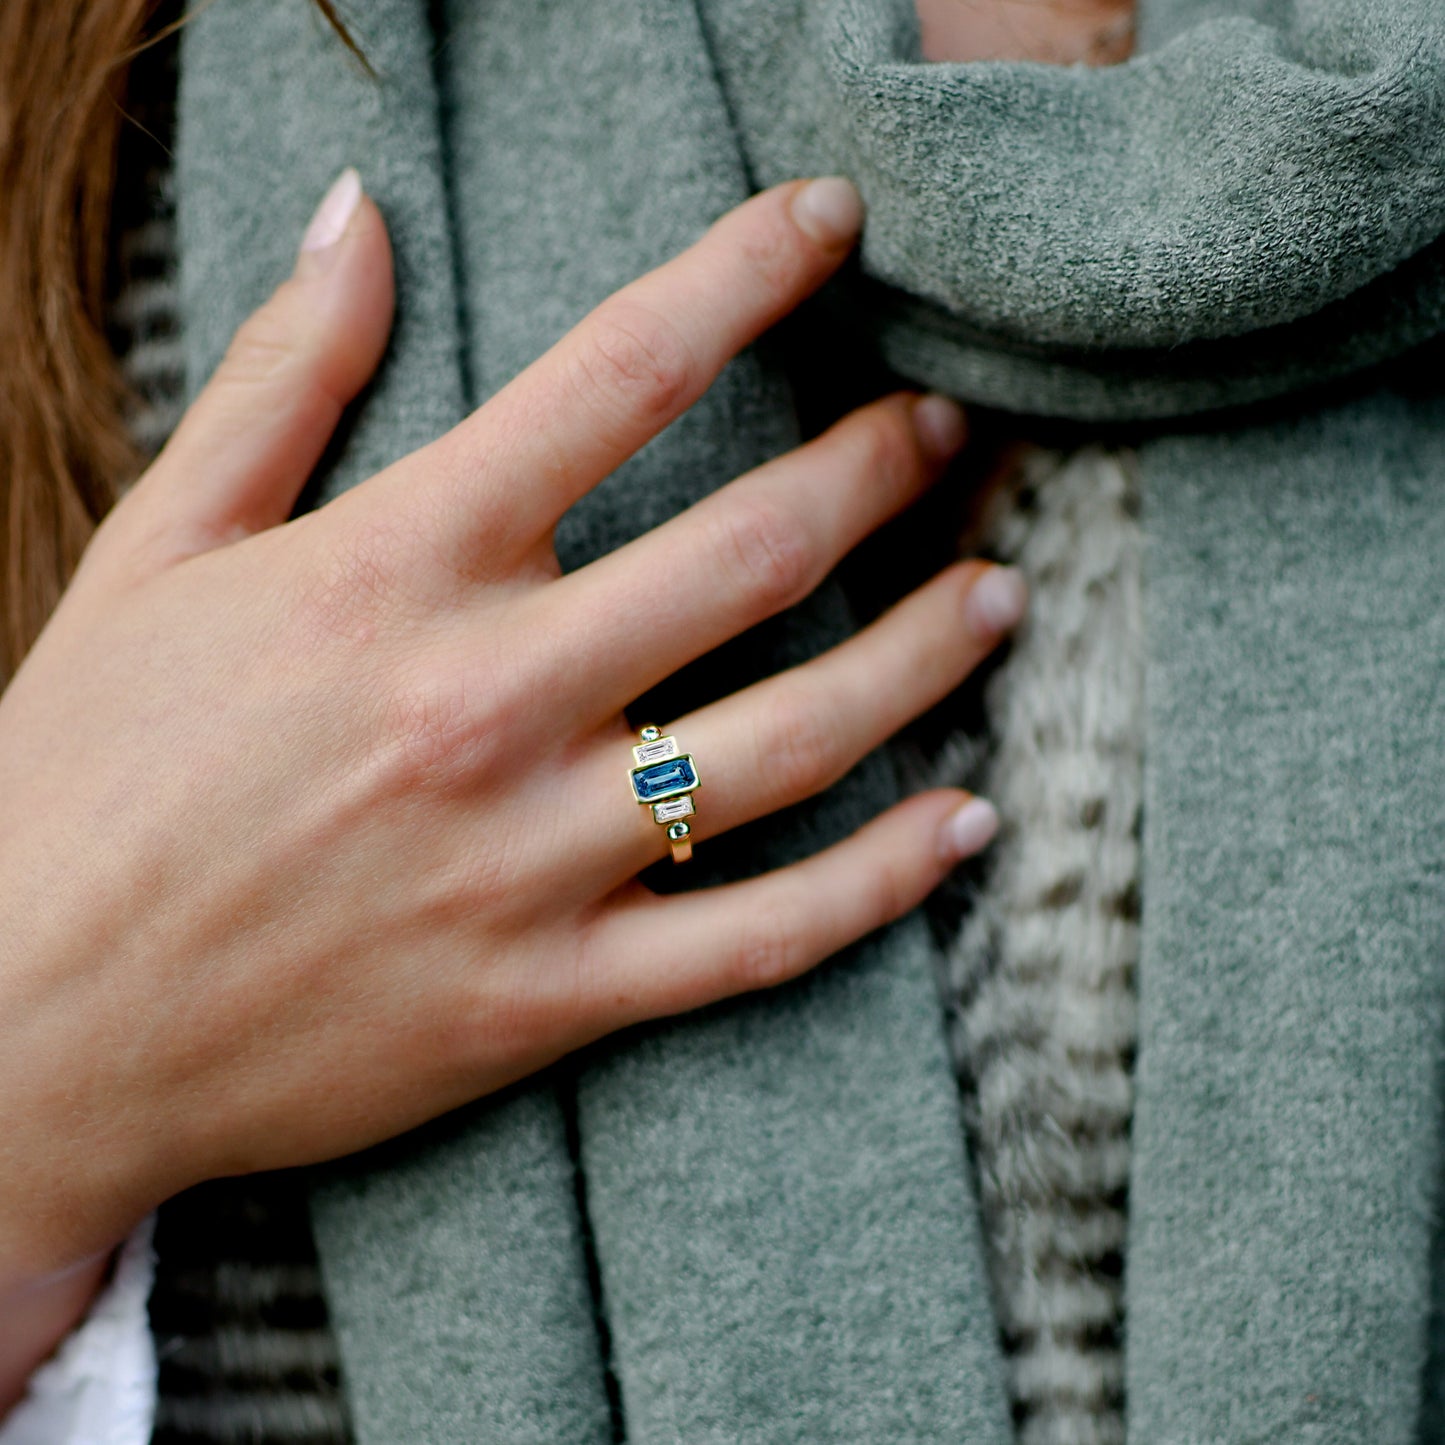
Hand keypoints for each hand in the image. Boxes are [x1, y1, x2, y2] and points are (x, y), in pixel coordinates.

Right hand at [0, 174, 1023, 1303]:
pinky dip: (882, 883)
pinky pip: (761, 939)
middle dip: (876, 466)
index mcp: (392, 570)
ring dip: (923, 655)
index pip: (616, 373)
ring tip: (1001, 596)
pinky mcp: (551, 995)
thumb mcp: (158, 552)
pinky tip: (967, 823)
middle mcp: (485, 702)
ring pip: (793, 744)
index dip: (747, 271)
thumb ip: (282, 382)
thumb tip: (351, 212)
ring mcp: (531, 861)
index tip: (834, 224)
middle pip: (750, 550)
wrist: (26, 1024)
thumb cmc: (85, 775)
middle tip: (945, 428)